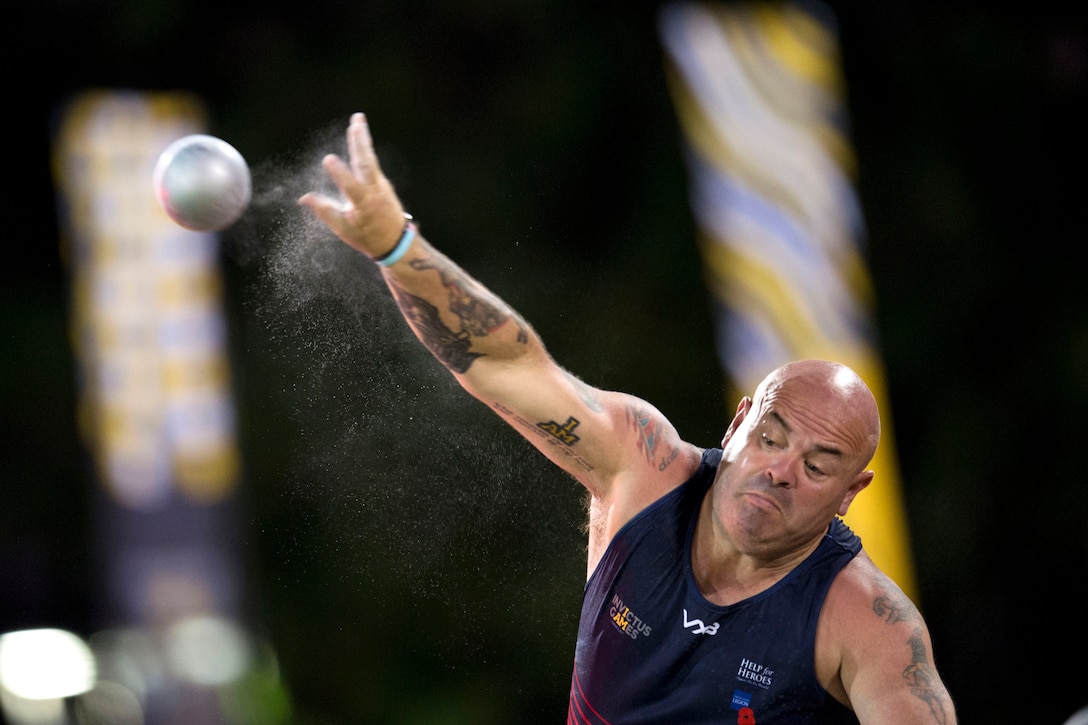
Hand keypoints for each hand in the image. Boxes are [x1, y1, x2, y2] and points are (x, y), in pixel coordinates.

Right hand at [298, 113, 407, 258]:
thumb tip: (304, 198)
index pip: (350, 185)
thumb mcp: (344, 229)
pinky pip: (371, 162)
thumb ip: (325, 211)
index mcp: (364, 204)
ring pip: (370, 159)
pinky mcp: (381, 182)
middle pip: (366, 163)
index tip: (328, 159)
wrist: (396, 242)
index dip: (339, 173)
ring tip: (358, 120)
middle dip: (360, 143)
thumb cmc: (367, 237)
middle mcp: (374, 190)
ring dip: (363, 139)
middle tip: (356, 123)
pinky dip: (365, 148)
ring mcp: (380, 184)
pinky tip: (360, 133)